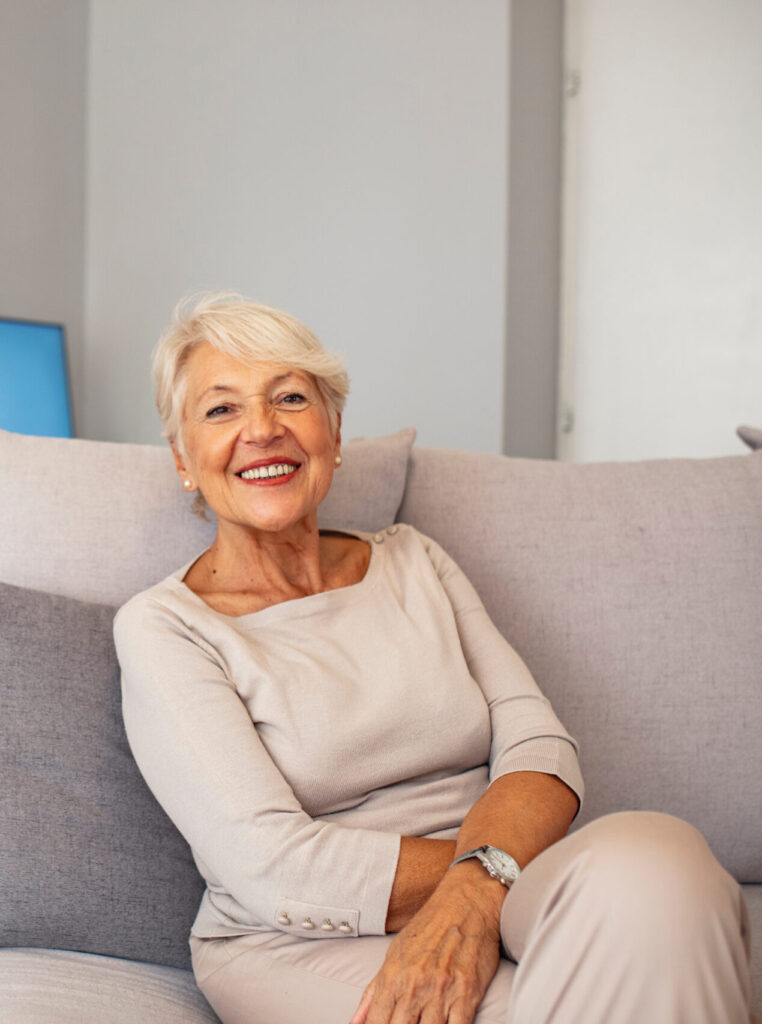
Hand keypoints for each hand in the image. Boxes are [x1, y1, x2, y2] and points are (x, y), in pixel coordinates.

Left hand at [350, 869, 502, 1023]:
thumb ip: (372, 992)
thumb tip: (354, 1023)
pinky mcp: (467, 994)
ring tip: (423, 1022)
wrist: (467, 901)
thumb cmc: (429, 927)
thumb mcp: (394, 954)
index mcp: (392, 977)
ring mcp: (441, 991)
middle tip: (406, 1023)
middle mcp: (414, 986)